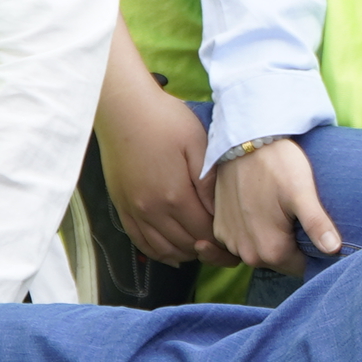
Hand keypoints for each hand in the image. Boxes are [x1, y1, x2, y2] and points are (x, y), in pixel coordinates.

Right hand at [96, 36, 229, 267]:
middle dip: (210, 249)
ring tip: (204, 246)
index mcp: (175, 196)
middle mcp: (153, 210)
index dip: (224, 240)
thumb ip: (209, 182)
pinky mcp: (122, 207)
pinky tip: (175, 252)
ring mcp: (135, 211)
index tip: (238, 236)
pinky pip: (142, 242)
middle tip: (227, 245)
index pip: (206, 232)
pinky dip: (161, 252)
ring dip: (188, 252)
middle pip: (187, 245)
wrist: (123, 109)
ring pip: (165, 249)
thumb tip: (221, 212)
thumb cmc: (166, 120)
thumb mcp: (198, 144)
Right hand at [211, 137, 339, 277]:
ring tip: (279, 212)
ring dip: (271, 239)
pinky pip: (242, 241)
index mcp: (270, 251)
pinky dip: (252, 232)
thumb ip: (317, 225)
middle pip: (280, 261)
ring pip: (260, 252)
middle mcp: (246, 253)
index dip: (313, 252)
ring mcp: (230, 241)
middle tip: (299, 217)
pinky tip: (260, 210)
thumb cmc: (277, 164)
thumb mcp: (303, 193)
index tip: (319, 233)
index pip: (301, 267)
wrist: (243, 140)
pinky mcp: (220, 228)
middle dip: (292, 247)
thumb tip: (334, 250)